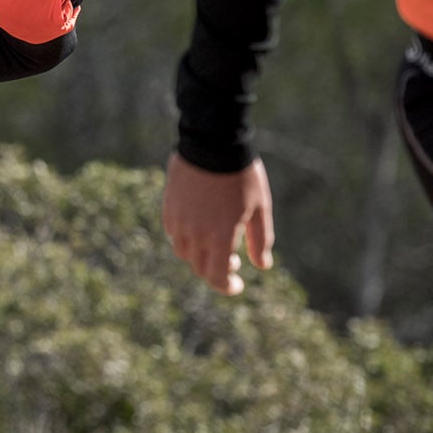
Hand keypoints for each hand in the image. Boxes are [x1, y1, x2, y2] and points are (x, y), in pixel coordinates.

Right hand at [162, 152, 274, 294]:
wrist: (212, 145)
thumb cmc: (241, 176)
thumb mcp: (260, 208)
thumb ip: (260, 240)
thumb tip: (263, 266)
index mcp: (220, 236)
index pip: (218, 276)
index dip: (227, 287)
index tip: (237, 286)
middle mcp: (195, 234)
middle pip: (200, 268)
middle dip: (217, 272)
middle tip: (234, 263)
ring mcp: (179, 222)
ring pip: (184, 253)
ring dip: (200, 256)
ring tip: (215, 243)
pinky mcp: (169, 209)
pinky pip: (174, 234)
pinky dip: (186, 239)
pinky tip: (200, 227)